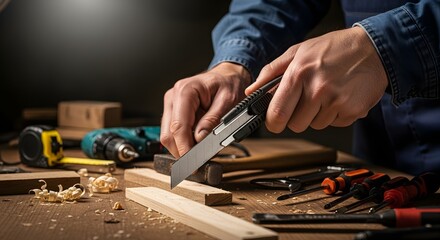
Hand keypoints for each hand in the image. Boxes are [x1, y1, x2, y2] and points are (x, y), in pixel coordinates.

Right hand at [161, 62, 250, 157]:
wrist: (227, 75)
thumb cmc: (228, 84)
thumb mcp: (228, 101)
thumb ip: (213, 120)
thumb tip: (200, 138)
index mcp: (185, 91)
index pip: (178, 126)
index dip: (184, 147)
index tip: (191, 162)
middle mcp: (174, 97)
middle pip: (168, 134)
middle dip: (182, 151)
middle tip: (198, 163)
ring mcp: (171, 105)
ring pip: (168, 136)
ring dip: (182, 147)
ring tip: (200, 153)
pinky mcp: (174, 112)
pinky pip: (173, 132)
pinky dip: (183, 142)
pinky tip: (196, 145)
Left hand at [246, 27, 387, 132]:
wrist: (374, 49)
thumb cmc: (335, 48)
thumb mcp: (299, 52)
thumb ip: (271, 72)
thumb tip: (252, 91)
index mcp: (299, 73)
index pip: (277, 113)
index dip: (273, 122)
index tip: (274, 121)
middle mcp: (317, 89)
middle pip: (295, 125)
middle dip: (296, 117)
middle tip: (306, 100)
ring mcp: (336, 102)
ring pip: (315, 126)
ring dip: (317, 114)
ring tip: (326, 93)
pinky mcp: (352, 111)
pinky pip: (334, 124)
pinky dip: (334, 114)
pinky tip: (339, 97)